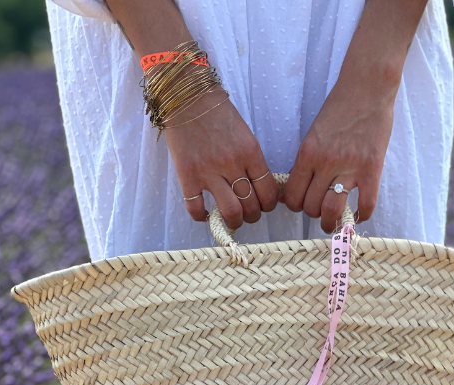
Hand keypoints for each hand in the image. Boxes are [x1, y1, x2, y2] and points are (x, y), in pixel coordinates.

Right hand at [163, 87, 279, 230]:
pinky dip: (202, 217)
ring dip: (234, 222)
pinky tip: (205, 214)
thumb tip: (259, 187)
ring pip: (231, 213)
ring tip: (231, 219)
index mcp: (251, 152)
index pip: (268, 192)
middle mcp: (232, 164)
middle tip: (247, 214)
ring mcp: (209, 171)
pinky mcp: (187, 175)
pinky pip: (196, 208)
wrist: (185, 93)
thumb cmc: (216, 111)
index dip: (268, 205)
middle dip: (252, 216)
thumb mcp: (244, 133)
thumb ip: (252, 160)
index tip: (263, 205)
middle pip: (251, 207)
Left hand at [282, 69, 397, 233]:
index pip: (293, 195)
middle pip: (310, 206)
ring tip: (334, 222)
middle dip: (313, 213)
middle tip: (319, 210)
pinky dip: (361, 216)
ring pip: (332, 210)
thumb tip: (300, 186)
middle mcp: (326, 163)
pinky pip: (366, 205)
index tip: (302, 204)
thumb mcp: (314, 133)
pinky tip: (358, 214)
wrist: (367, 88)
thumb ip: (308, 160)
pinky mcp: (372, 169)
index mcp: (308, 153)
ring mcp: (350, 167)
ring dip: (331, 222)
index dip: (295, 205)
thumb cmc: (339, 108)